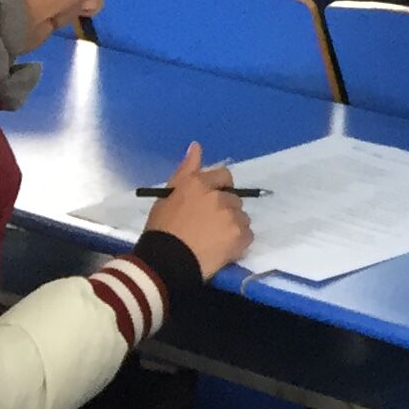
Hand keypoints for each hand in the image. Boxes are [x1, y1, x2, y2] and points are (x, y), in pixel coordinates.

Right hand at [141, 144, 252, 278]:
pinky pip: (247, 235)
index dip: (219, 188)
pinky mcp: (241, 235)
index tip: (210, 202)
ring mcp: (232, 216)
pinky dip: (238, 242)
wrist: (165, 263)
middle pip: (233, 198)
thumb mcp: (167, 197)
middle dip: (224, 209)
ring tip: (214, 240)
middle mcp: (219, 196)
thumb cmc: (161, 230)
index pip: (223, 176)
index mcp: (199, 184)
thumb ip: (185, 170)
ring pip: (241, 217)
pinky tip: (222, 249)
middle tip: (208, 225)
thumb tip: (196, 145)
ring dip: (232, 225)